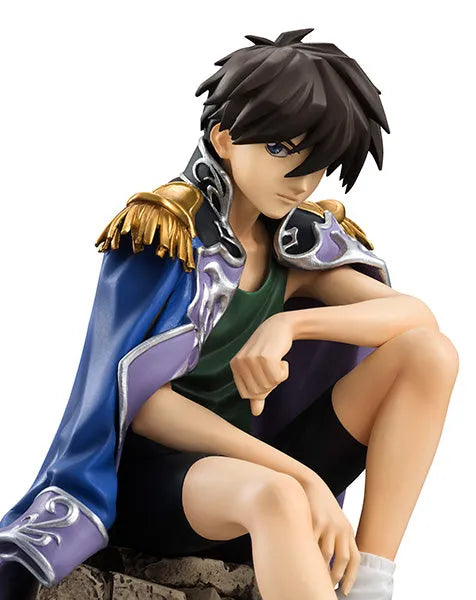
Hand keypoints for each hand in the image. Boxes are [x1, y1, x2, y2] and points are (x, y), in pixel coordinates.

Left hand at [230, 313, 292, 415]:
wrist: (280, 327)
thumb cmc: (268, 349)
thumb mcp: (257, 370)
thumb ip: (257, 393)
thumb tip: (256, 413)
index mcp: (234, 366)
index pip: (247, 395)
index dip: (260, 390)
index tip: (265, 375)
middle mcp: (240, 363)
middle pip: (258, 391)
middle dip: (270, 384)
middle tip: (272, 368)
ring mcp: (252, 360)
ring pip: (268, 385)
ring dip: (278, 377)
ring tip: (276, 362)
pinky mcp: (265, 358)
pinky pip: (278, 378)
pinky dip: (284, 372)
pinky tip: (282, 360)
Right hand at [301, 475, 359, 593]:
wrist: (310, 483)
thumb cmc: (321, 506)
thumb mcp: (334, 521)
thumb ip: (337, 539)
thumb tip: (335, 565)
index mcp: (348, 531)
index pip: (355, 559)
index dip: (352, 577)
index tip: (345, 591)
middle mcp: (341, 528)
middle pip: (342, 560)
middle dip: (336, 577)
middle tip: (327, 587)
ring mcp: (328, 525)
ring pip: (327, 555)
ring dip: (321, 569)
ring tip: (314, 577)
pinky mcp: (315, 521)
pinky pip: (313, 544)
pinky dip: (309, 555)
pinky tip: (303, 560)